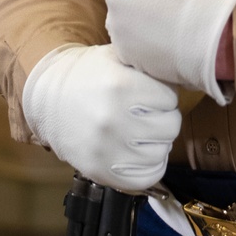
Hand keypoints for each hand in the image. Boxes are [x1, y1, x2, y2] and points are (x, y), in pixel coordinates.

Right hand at [21, 44, 180, 190]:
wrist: (49, 98)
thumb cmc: (92, 74)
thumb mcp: (119, 56)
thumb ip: (150, 62)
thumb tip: (185, 69)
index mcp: (121, 86)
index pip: (171, 99)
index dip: (164, 96)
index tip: (151, 95)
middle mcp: (113, 119)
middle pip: (170, 127)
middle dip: (163, 118)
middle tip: (149, 114)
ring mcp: (105, 149)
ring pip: (161, 153)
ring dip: (157, 143)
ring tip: (142, 132)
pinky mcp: (99, 171)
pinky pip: (146, 178)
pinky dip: (149, 166)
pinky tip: (139, 152)